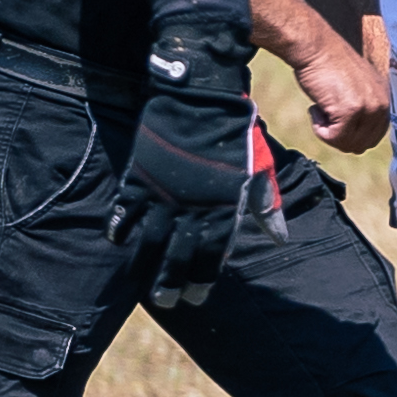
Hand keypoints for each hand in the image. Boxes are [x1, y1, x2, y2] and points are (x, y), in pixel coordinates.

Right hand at [107, 73, 252, 311]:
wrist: (204, 95)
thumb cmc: (236, 132)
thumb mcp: (257, 170)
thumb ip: (265, 206)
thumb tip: (280, 237)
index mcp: (223, 206)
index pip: (213, 254)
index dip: (203, 277)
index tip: (197, 295)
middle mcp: (193, 207)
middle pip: (179, 256)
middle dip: (172, 282)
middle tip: (168, 301)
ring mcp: (164, 193)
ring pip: (151, 241)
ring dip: (147, 267)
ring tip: (145, 287)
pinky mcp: (141, 175)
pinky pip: (126, 209)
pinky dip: (120, 226)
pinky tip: (116, 241)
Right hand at [285, 20, 392, 152]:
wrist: (316, 48)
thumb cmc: (327, 64)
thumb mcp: (355, 87)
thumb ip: (363, 108)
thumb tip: (357, 137)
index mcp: (384, 98)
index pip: (375, 136)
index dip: (352, 135)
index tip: (336, 123)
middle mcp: (382, 103)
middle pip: (363, 144)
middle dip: (340, 137)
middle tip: (325, 117)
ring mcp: (368, 107)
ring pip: (349, 144)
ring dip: (329, 133)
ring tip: (321, 109)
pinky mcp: (351, 110)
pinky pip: (335, 138)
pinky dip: (319, 129)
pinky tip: (316, 108)